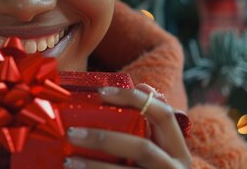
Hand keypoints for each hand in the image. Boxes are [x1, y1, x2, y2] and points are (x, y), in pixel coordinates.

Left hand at [64, 83, 191, 168]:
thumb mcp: (159, 149)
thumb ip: (150, 124)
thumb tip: (144, 86)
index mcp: (178, 151)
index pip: (164, 114)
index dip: (133, 99)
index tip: (100, 92)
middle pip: (142, 148)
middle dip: (104, 139)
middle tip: (71, 133)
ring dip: (95, 167)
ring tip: (68, 161)